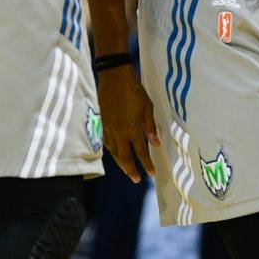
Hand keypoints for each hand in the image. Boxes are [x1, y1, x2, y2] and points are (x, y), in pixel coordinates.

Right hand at [98, 65, 159, 182]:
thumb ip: (150, 127)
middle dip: (131, 170)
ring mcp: (109, 129)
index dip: (146, 164)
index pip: (141, 152)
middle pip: (125, 157)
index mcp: (132, 129)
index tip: (151, 173)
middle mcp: (119, 133)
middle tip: (136, 180)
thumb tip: (156, 143)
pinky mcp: (102, 124)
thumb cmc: (134, 91)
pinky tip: (115, 153)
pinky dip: (112, 151)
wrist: (114, 78)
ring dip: (121, 163)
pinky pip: (107, 143)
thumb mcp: (147, 107)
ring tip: (127, 170)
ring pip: (114, 152)